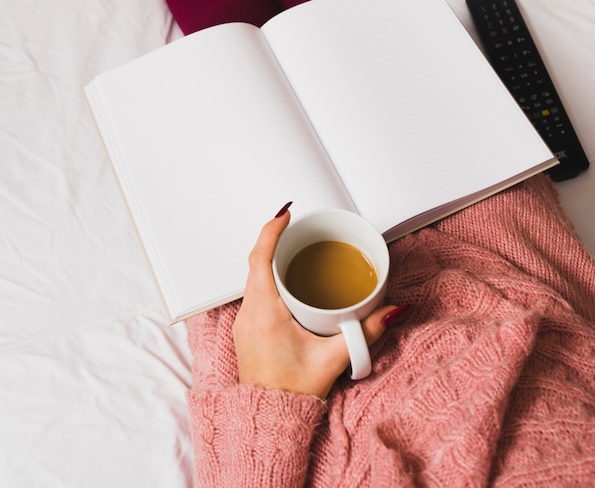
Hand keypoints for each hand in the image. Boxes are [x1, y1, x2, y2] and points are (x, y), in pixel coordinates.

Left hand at [233, 206, 401, 399]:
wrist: (267, 421)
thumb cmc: (291, 394)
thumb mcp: (333, 360)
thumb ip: (364, 333)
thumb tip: (390, 311)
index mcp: (265, 314)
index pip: (260, 259)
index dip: (271, 231)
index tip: (285, 214)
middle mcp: (249, 313)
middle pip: (256, 262)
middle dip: (274, 239)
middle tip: (294, 225)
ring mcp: (244, 320)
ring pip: (253, 276)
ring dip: (269, 257)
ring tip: (293, 247)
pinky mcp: (247, 328)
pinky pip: (254, 290)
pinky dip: (267, 276)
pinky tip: (285, 280)